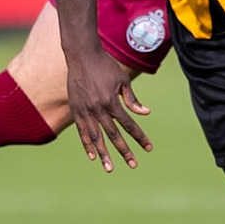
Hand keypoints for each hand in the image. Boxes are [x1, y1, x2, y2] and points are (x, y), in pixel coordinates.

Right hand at [66, 46, 151, 172]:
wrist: (81, 55)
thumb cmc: (105, 66)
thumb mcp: (122, 80)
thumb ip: (132, 99)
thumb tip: (146, 113)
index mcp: (111, 101)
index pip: (129, 124)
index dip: (139, 137)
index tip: (148, 148)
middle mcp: (98, 109)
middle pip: (113, 135)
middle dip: (124, 151)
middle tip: (133, 165)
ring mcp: (85, 110)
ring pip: (96, 137)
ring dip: (104, 154)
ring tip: (109, 168)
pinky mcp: (76, 109)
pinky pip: (82, 131)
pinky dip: (87, 144)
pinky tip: (92, 156)